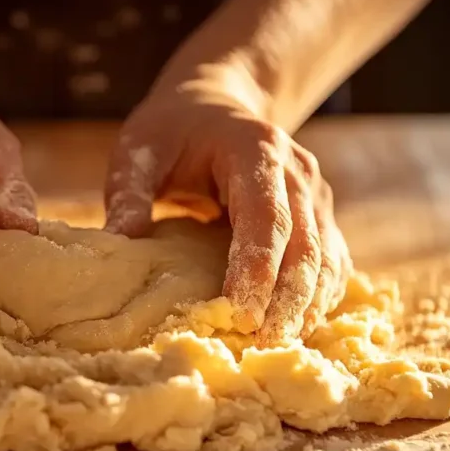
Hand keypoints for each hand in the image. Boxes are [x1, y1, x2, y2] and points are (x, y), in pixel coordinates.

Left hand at [103, 73, 350, 340]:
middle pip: (305, 243)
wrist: (215, 104)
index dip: (258, 267)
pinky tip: (299, 327)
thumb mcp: (138, 150)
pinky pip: (331, 261)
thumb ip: (127, 192)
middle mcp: (297, 172)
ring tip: (282, 346)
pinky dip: (319, 296)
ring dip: (308, 304)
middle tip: (265, 346)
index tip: (242, 314)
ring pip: (326, 257)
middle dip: (289, 298)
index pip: (265, 217)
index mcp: (254, 150)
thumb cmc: (171, 131)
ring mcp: (315, 194)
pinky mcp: (319, 215)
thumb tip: (118, 240)